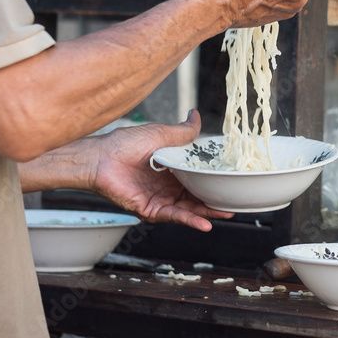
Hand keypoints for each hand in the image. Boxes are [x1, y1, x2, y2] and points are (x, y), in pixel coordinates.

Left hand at [83, 111, 232, 230]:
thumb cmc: (125, 143)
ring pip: (189, 208)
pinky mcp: (151, 210)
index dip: (215, 179)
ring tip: (227, 213)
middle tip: (236, 201)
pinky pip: (174, 216)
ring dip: (208, 212)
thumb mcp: (161, 134)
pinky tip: (205, 223)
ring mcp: (160, 199)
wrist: (101, 158)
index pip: (199, 176)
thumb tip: (196, 115)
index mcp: (172, 168)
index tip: (233, 179)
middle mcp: (168, 186)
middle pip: (197, 195)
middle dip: (217, 200)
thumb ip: (183, 131)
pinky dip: (190, 220)